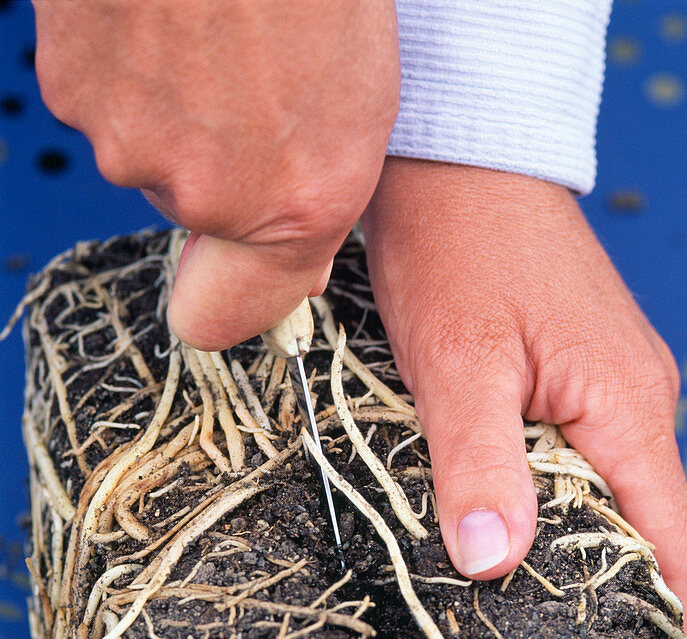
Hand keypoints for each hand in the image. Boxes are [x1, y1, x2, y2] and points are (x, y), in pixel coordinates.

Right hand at [32, 0, 398, 348]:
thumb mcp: (362, 94)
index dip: (225, 299)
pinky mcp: (74, 87)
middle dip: (222, 153)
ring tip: (212, 21)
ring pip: (147, 145)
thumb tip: (271, 253)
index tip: (216, 296)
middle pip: (197, 204)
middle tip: (252, 66)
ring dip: (173, 99)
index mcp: (298, 199)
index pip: (235, 311)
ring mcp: (132, 140)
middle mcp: (206, 191)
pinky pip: (102, 96)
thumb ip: (310, 194)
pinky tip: (162, 11)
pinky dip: (126, 58)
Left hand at [363, 159, 686, 638]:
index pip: (674, 557)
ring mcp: (600, 401)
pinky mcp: (564, 390)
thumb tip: (496, 564)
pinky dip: (570, 539)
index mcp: (624, 415)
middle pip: (655, 549)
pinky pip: (582, 482)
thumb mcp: (459, 360)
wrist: (456, 167)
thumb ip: (480, 462)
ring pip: (615, 518)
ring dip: (605, 593)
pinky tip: (538, 575)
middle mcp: (628, 414)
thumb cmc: (459, 247)